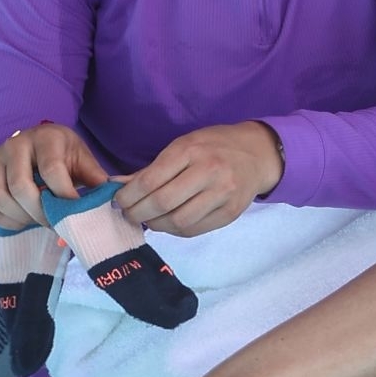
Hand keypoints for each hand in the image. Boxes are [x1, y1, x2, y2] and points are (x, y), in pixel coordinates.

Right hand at [0, 122, 109, 230]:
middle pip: (21, 188)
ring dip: (23, 219)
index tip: (77, 213)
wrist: (38, 145)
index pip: (52, 171)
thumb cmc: (65, 156)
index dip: (65, 198)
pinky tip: (25, 220)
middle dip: (41, 213)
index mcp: (45, 137)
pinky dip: (8, 222)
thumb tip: (107, 208)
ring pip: (1, 199)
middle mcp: (15, 144)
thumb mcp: (84, 162)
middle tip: (57, 224)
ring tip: (41, 221)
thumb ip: (95, 182)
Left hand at [110, 123, 282, 236]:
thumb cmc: (213, 147)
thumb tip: (117, 186)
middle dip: (138, 213)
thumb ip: (152, 169)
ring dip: (156, 225)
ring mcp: (222, 193)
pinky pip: (195, 230)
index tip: (119, 202)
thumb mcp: (182, 146)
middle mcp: (208, 170)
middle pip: (162, 203)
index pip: (150, 180)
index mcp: (190, 150)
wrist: (257, 154)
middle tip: (129, 215)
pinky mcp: (231, 212)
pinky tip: (168, 223)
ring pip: (178, 221)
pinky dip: (175, 230)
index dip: (129, 196)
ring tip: (149, 219)